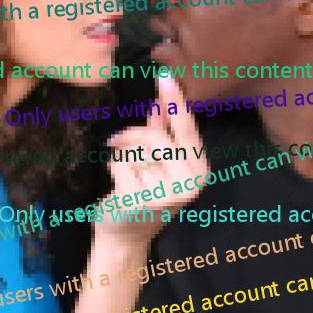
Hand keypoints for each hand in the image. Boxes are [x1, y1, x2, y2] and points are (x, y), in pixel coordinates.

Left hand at [99, 76, 208, 244]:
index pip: (186, 129)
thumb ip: (163, 131)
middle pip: (155, 136)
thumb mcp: (159, 162)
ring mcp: (167, 193)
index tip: (164, 76)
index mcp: (200, 170)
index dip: (175, 102)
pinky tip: (118, 184)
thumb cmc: (143, 193)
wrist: (125, 235)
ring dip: (123, 155)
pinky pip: (119, 162)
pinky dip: (113, 167)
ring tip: (125, 172)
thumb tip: (162, 100)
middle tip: (116, 140)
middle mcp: (190, 183)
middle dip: (132, 134)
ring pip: (136, 149)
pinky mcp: (141, 199)